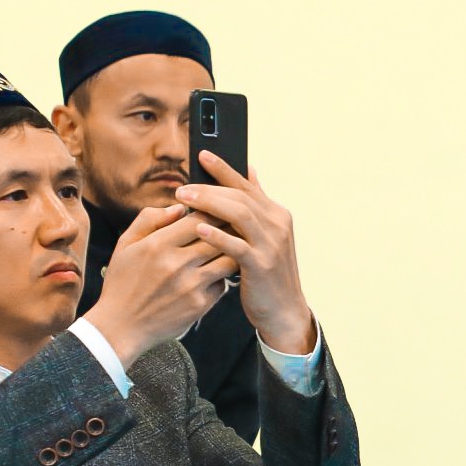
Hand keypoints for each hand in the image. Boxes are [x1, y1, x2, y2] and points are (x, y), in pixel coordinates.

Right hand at [85, 204, 239, 361]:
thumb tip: (180, 208)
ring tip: (228, 250)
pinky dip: (220, 278)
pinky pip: (222, 284)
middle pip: (219, 238)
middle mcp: (176, 264)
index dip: (212, 213)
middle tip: (231, 228)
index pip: (200, 219)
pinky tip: (212, 275)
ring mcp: (190, 286)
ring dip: (230, 254)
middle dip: (227, 231)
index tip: (215, 213)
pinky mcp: (199, 305)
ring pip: (228, 260)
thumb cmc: (122, 282)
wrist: (120, 327)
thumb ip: (149, 219)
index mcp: (157, 245)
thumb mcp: (126, 245)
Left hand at [177, 153, 316, 356]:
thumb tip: (249, 171)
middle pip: (240, 196)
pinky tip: (198, 228)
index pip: (246, 185)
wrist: (284, 310)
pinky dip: (217, 235)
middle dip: (209, 187)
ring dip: (209, 204)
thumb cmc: (268, 273)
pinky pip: (237, 245)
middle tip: (182, 186)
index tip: (202, 155)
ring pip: (239, 214)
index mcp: (276, 214)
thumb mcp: (267, 235)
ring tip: (184, 200)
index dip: (224, 169)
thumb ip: (258, 204)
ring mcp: (271, 244)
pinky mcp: (262, 265)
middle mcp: (277, 225)